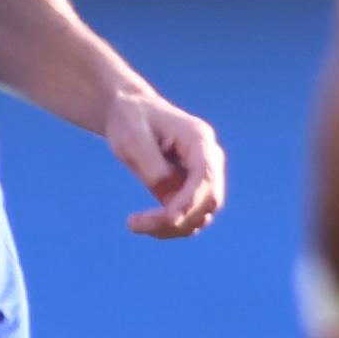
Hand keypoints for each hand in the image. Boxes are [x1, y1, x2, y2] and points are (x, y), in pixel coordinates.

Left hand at [104, 85, 226, 238]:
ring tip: (135, 223)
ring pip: (201, 215)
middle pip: (209, 201)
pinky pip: (189, 217)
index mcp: (199, 139)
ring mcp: (202, 176)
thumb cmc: (130, 118)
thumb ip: (154, 169)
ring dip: (172, 228)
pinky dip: (169, 227)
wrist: (129, 109)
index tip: (167, 219)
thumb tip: (170, 201)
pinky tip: (142, 223)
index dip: (190, 202)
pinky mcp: (191, 189)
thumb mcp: (133, 139)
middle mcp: (208, 159)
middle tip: (134, 223)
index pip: (206, 176)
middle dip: (178, 219)